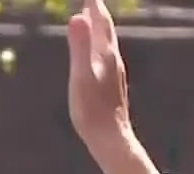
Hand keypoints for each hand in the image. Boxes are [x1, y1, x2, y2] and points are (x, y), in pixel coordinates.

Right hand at [66, 0, 131, 147]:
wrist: (111, 139)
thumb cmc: (92, 111)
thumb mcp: (80, 76)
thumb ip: (79, 47)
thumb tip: (78, 17)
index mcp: (105, 55)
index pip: (100, 21)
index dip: (94, 3)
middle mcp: (113, 61)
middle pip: (107, 30)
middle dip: (97, 12)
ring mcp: (115, 74)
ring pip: (108, 44)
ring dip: (100, 29)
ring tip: (93, 21)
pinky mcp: (113, 87)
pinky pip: (107, 58)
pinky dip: (100, 47)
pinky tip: (98, 56)